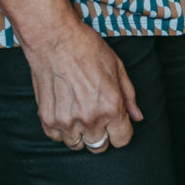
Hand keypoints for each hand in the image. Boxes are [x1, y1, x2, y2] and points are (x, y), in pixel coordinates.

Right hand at [22, 17, 143, 151]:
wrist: (54, 38)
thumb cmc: (87, 48)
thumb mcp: (117, 67)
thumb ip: (129, 96)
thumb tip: (137, 117)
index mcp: (111, 107)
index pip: (122, 140)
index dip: (121, 130)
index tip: (116, 120)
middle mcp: (90, 119)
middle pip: (100, 146)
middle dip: (102, 132)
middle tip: (96, 112)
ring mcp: (67, 122)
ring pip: (78, 145)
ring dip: (80, 132)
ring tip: (78, 108)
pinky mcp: (47, 121)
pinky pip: (58, 137)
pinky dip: (62, 128)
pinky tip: (64, 108)